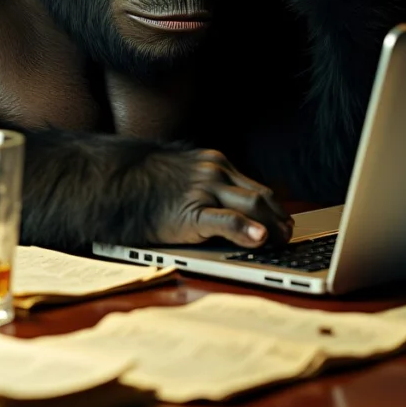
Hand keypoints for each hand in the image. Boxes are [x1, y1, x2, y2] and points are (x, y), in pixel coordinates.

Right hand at [150, 148, 292, 248]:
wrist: (117, 180)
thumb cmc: (147, 184)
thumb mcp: (184, 174)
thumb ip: (207, 183)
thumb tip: (228, 204)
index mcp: (214, 163)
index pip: (256, 187)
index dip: (274, 209)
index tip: (282, 222)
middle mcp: (214, 172)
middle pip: (261, 197)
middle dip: (279, 219)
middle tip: (287, 237)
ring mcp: (204, 190)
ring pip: (252, 206)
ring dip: (272, 227)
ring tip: (281, 243)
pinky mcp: (191, 211)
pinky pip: (226, 220)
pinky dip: (246, 229)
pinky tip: (259, 239)